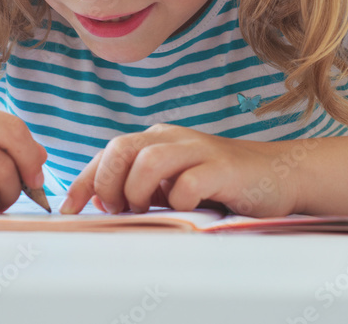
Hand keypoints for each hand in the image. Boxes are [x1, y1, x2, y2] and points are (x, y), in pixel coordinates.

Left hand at [60, 123, 300, 216]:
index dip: (84, 181)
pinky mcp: (223, 169)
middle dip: (107, 183)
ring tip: (146, 209)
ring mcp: (199, 150)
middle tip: (117, 209)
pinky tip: (186, 209)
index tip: (69, 208)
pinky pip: (188, 183)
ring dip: (137, 191)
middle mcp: (174, 139)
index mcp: (157, 140)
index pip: (108, 152)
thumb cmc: (221, 183)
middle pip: (121, 148)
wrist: (278, 175)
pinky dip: (178, 201)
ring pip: (148, 160)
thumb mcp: (175, 182)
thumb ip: (143, 187)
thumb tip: (103, 206)